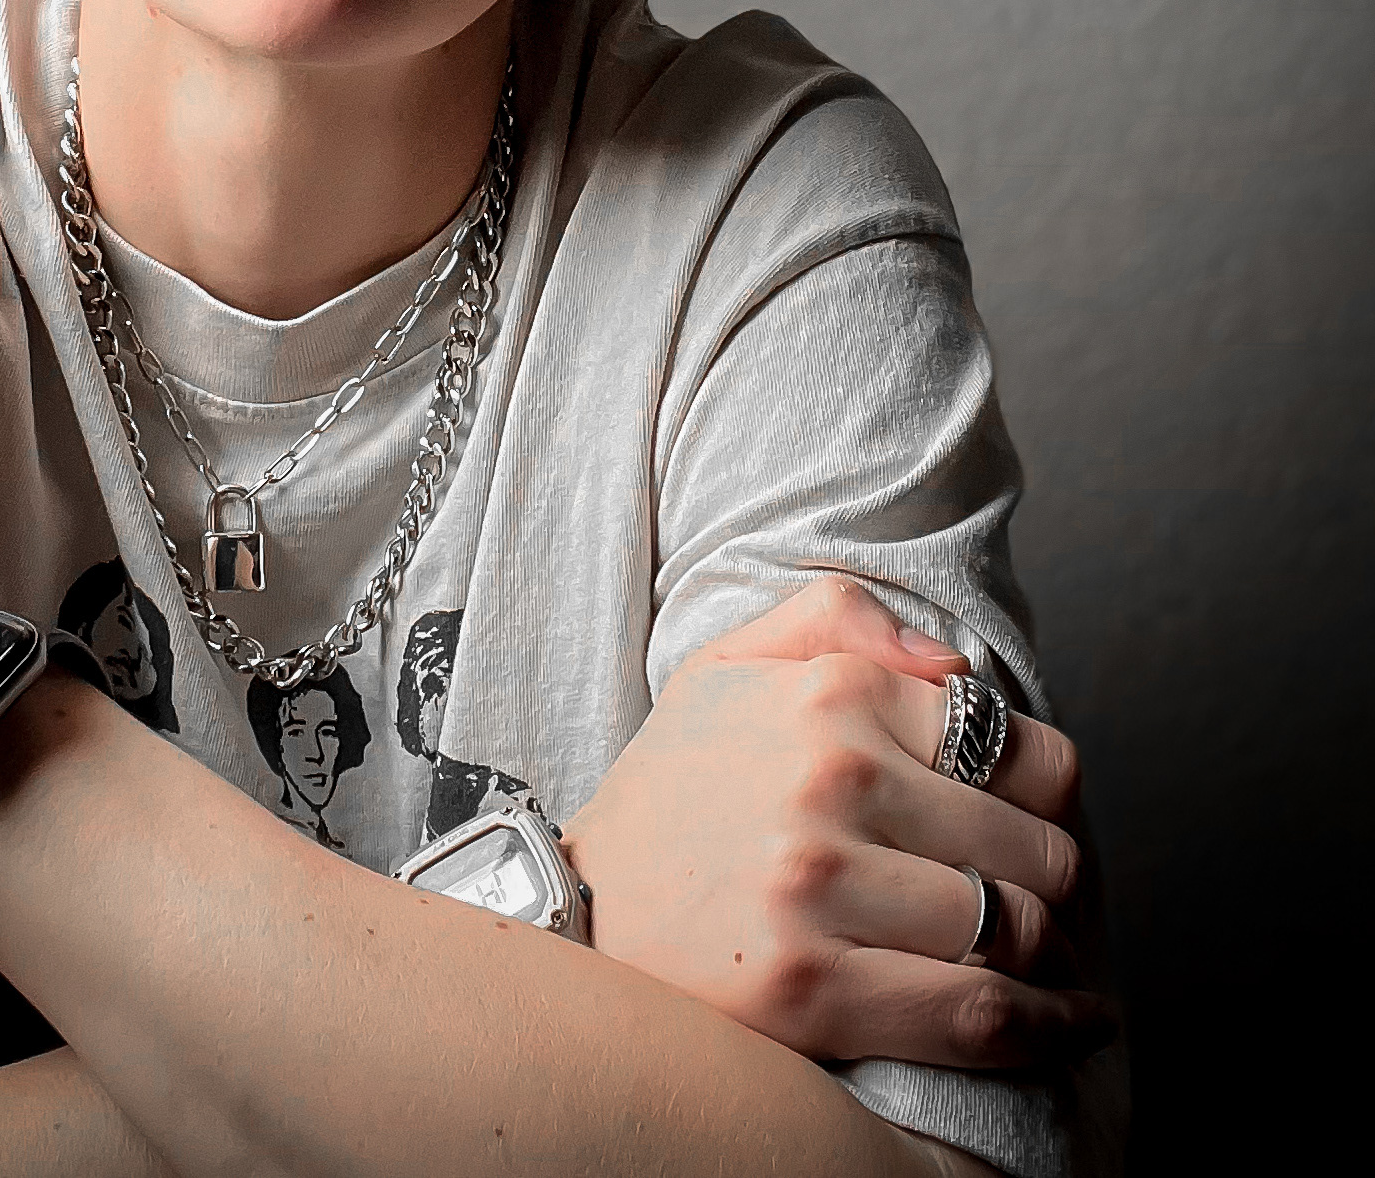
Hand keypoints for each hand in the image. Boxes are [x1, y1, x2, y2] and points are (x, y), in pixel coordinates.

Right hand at [563, 576, 1115, 1068]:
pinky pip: (977, 1012)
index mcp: (830, 694)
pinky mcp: (811, 987)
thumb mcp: (730, 663)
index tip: (1036, 821)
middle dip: (1052, 880)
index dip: (1049, 795)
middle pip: (1033, 846)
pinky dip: (1046, 1026)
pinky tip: (1069, 1021)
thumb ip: (840, 620)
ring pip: (1015, 929)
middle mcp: (833, 777)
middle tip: (1038, 900)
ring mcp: (821, 885)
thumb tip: (956, 661)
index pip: (1020, 748)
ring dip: (1049, 958)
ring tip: (1046, 963)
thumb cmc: (674, 786)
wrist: (577, 902)